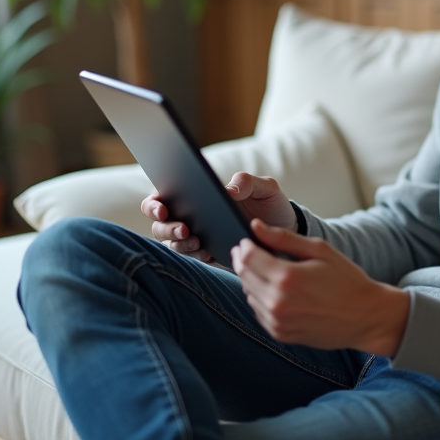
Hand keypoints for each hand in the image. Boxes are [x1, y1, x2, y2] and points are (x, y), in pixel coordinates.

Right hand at [143, 172, 297, 262]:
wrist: (285, 232)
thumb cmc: (270, 204)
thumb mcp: (265, 188)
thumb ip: (248, 182)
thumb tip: (228, 191)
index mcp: (196, 194)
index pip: (162, 196)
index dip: (154, 204)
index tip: (163, 209)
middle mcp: (191, 215)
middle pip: (161, 224)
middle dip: (166, 228)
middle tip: (184, 229)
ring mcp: (197, 236)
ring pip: (173, 243)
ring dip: (180, 243)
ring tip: (196, 241)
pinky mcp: (209, 254)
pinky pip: (193, 257)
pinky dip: (196, 255)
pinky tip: (206, 252)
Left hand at [231, 219, 409, 355]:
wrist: (365, 317)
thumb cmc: (347, 280)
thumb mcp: (319, 250)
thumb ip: (284, 238)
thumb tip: (256, 226)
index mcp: (287, 278)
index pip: (248, 257)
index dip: (244, 245)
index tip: (247, 240)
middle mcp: (278, 302)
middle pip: (244, 275)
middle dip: (243, 260)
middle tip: (250, 251)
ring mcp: (278, 321)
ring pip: (248, 294)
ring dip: (251, 280)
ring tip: (268, 270)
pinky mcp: (281, 334)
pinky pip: (258, 312)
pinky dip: (261, 298)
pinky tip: (276, 290)